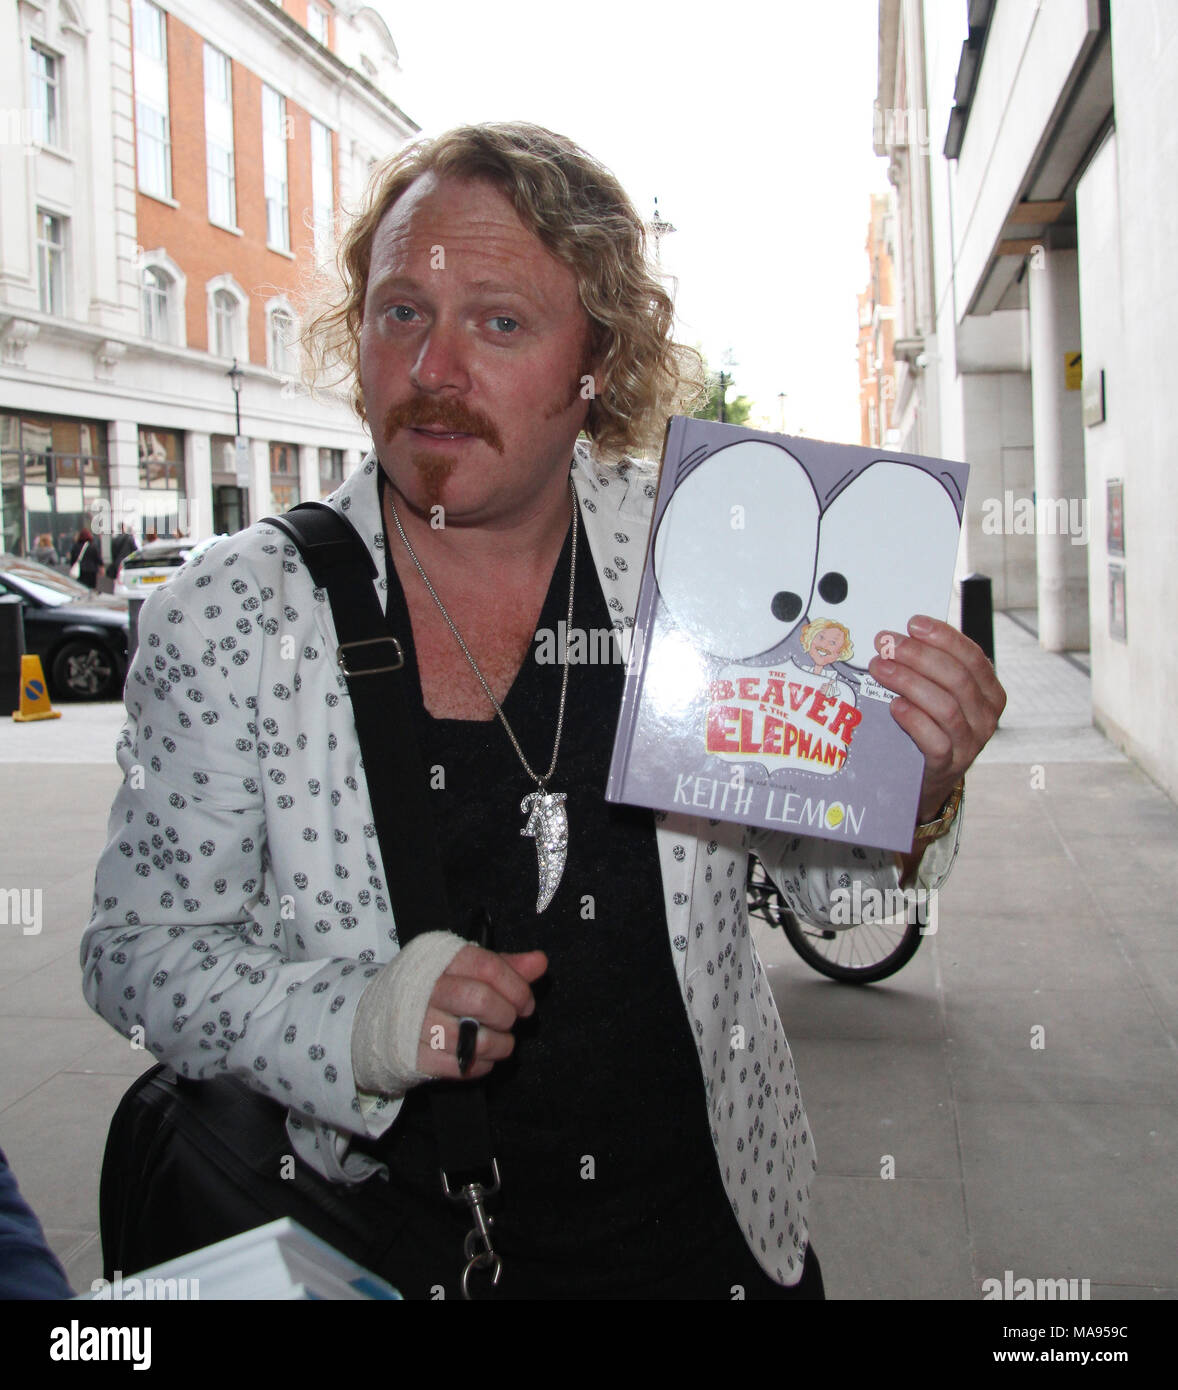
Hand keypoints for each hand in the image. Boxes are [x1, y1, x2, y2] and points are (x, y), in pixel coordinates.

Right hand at [415, 946, 547, 1080]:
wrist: (372, 1018)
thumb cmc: (428, 989)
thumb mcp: (461, 968)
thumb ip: (502, 965)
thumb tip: (540, 962)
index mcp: (437, 958)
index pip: (488, 966)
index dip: (517, 987)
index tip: (526, 1003)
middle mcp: (424, 988)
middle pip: (481, 1000)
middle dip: (507, 1015)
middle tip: (510, 1021)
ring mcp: (414, 1024)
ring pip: (473, 1039)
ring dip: (499, 1045)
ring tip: (501, 1043)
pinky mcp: (412, 1056)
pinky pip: (459, 1067)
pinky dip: (480, 1065)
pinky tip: (481, 1057)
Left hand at [868, 615, 1005, 822]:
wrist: (926, 778)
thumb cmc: (930, 726)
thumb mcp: (939, 694)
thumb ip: (931, 669)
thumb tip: (899, 636)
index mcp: (989, 692)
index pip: (972, 657)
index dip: (943, 637)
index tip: (913, 623)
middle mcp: (986, 717)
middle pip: (956, 678)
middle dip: (918, 655)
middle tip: (886, 644)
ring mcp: (970, 743)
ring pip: (945, 706)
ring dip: (908, 682)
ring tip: (880, 669)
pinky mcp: (949, 765)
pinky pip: (935, 740)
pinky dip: (913, 719)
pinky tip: (894, 706)